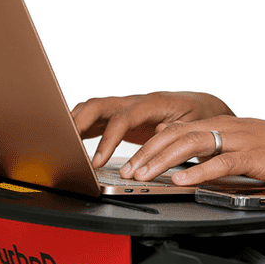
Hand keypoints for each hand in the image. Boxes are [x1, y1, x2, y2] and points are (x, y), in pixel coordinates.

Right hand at [71, 92, 233, 166]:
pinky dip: (81, 128)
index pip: (123, 118)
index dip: (108, 139)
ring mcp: (127, 108)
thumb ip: (175, 130)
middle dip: (78, 124)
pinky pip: (97, 119)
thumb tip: (160, 131)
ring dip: (75, 123)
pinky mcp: (123, 117)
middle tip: (66, 146)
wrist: (203, 108)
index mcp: (153, 103)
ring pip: (93, 109)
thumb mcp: (194, 125)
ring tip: (61, 143)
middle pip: (99, 106)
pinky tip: (70, 141)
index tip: (97, 161)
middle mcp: (136, 102)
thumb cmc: (199, 116)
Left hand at [119, 116, 264, 187]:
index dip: (152, 145)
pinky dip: (198, 172)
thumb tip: (193, 162)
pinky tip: (182, 181)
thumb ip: (219, 150)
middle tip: (128, 171)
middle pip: (177, 134)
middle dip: (148, 153)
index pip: (178, 129)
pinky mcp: (255, 156)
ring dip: (164, 161)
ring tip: (144, 174)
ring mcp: (241, 139)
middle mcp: (228, 126)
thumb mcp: (246, 145)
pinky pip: (221, 162)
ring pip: (192, 144)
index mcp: (223, 124)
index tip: (133, 161)